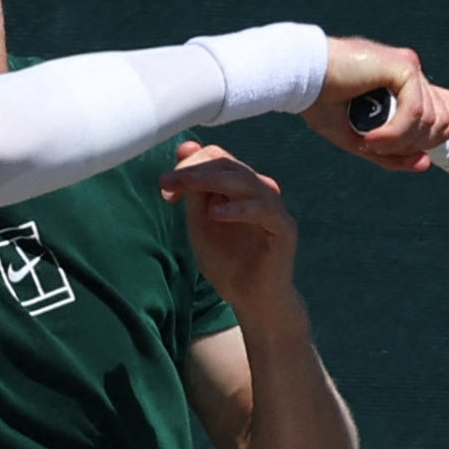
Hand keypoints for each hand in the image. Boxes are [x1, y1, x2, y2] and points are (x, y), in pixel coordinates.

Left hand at [162, 141, 302, 323]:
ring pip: (245, 181)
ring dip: (211, 181)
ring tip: (186, 186)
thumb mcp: (200, 223)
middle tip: (167, 182)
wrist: (252, 300)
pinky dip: (238, 209)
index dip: (189, 165)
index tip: (164, 185)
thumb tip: (183, 147)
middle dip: (194, 170)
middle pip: (228, 164)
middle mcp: (259, 190)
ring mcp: (274, 208)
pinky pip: (263, 210)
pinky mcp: (284, 228)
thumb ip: (192, 191)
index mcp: (239, 187)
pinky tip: (215, 213)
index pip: (217, 158)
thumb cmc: (228, 263)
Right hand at [300, 35, 448, 172]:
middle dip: (415, 144)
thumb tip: (425, 164)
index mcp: (404, 85)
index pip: (444, 115)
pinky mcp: (403, 67)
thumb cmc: (321, 103)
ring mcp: (409, 68)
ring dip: (401, 141)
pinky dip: (395, 133)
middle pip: (444, 122)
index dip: (429, 139)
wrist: (299, 78)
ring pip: (431, 119)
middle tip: (379, 146)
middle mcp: (412, 74)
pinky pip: (415, 111)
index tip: (401, 150)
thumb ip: (392, 153)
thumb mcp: (360, 139)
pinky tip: (370, 137)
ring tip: (370, 141)